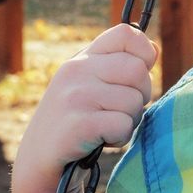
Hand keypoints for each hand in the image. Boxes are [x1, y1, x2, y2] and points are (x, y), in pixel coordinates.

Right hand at [13, 24, 158, 192]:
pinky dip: (120, 137)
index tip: (135, 77)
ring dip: (129, 120)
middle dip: (141, 95)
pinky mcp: (79, 123)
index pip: (127, 34)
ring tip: (107, 127)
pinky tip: (102, 140)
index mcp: (83, 58)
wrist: (39, 158)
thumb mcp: (90, 84)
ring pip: (134, 101)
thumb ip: (118, 65)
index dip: (143, 54)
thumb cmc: (75, 120)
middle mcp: (77, 70)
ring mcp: (76, 96)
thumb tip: (153, 49)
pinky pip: (124, 124)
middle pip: (138, 70)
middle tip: (121, 111)